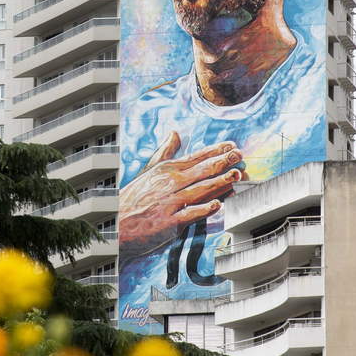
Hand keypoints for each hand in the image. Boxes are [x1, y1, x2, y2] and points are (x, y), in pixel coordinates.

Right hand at [118, 131, 245, 256]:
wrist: (115, 223)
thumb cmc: (133, 198)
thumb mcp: (148, 171)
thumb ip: (165, 152)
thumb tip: (175, 133)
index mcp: (166, 170)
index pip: (196, 157)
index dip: (216, 150)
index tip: (232, 146)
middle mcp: (169, 184)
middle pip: (200, 170)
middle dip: (222, 162)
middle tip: (239, 155)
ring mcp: (169, 203)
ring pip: (199, 190)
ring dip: (219, 182)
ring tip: (235, 175)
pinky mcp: (168, 223)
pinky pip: (189, 214)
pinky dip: (203, 209)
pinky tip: (218, 204)